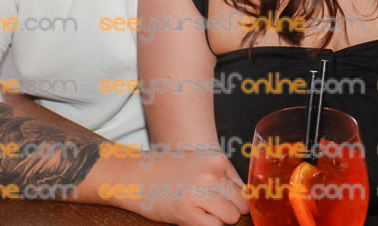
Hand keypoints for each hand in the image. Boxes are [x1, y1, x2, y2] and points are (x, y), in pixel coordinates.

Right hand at [119, 148, 248, 225]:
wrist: (133, 175)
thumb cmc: (163, 169)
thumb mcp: (196, 160)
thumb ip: (220, 173)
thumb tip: (244, 194)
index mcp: (215, 159)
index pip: (243, 186)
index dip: (234, 198)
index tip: (223, 201)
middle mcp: (211, 173)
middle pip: (242, 203)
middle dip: (231, 209)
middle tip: (212, 209)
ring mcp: (200, 192)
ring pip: (232, 216)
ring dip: (220, 219)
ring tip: (202, 212)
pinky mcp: (187, 211)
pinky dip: (208, 225)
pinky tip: (194, 218)